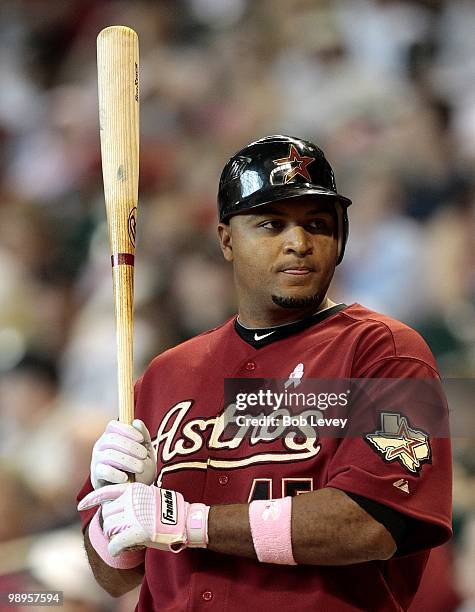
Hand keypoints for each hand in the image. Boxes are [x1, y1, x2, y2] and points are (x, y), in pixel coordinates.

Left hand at [77, 483, 208, 555]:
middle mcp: (131, 500)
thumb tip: (119, 503)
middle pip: (107, 514)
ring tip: (128, 539)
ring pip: (110, 528)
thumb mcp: (150, 495)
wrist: (186, 520)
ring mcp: (134, 515)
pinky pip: (115, 543)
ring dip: (115, 536)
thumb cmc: (170, 510)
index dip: (91, 499)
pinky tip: (118, 550)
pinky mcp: (137, 531)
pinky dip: (115, 549)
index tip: (80, 505)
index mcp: (134, 489)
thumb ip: (134, 497)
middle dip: (112, 525)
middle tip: (125, 531)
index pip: (106, 491)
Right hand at [90, 420, 155, 488]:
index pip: (113, 425)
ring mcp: (96, 460)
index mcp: (112, 436)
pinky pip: (104, 471)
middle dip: (130, 447)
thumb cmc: (139, 468)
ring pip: (109, 455)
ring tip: (140, 468)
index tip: (141, 439)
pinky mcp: (96, 476)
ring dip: (128, 461)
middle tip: (144, 456)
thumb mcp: (146, 450)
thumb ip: (143, 435)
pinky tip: (126, 478)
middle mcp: (101, 446)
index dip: (127, 430)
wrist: (135, 492)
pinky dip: (117, 474)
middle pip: (111, 439)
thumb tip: (137, 422)